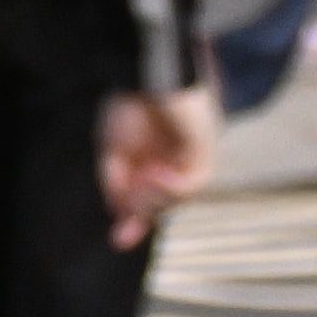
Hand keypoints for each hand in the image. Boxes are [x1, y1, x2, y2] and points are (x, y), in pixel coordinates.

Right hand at [99, 82, 217, 248]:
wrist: (147, 75)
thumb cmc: (129, 104)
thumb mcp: (112, 151)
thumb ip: (116, 184)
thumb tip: (121, 215)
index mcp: (151, 159)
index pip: (147, 198)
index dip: (134, 220)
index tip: (119, 241)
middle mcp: (173, 162)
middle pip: (162, 203)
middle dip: (142, 212)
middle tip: (126, 209)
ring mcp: (191, 157)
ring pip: (178, 198)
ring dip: (155, 198)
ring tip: (140, 181)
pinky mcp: (205, 151)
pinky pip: (192, 184)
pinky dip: (171, 187)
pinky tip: (154, 173)